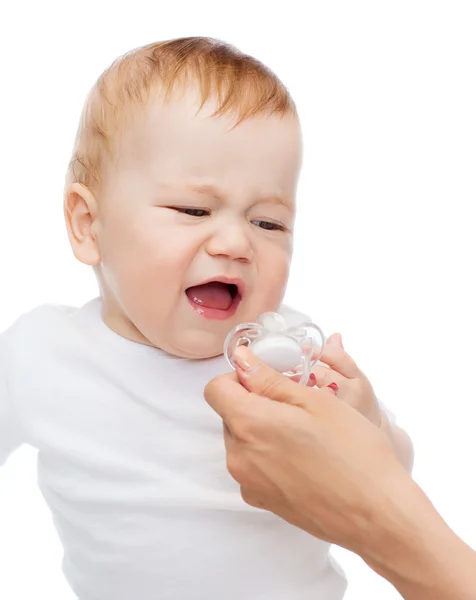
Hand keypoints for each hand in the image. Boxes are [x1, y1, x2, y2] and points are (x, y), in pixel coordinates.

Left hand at [204, 345, 408, 554]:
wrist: (376, 512)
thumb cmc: (353, 451)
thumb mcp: (313, 401)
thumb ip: (268, 378)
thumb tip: (242, 359)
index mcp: (248, 424)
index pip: (216, 389)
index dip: (239, 378)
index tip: (267, 381)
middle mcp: (239, 456)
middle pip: (229, 415)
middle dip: (255, 403)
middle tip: (296, 407)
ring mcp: (248, 483)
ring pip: (242, 440)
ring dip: (262, 430)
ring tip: (304, 435)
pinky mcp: (261, 501)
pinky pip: (253, 466)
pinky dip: (269, 456)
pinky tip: (303, 460)